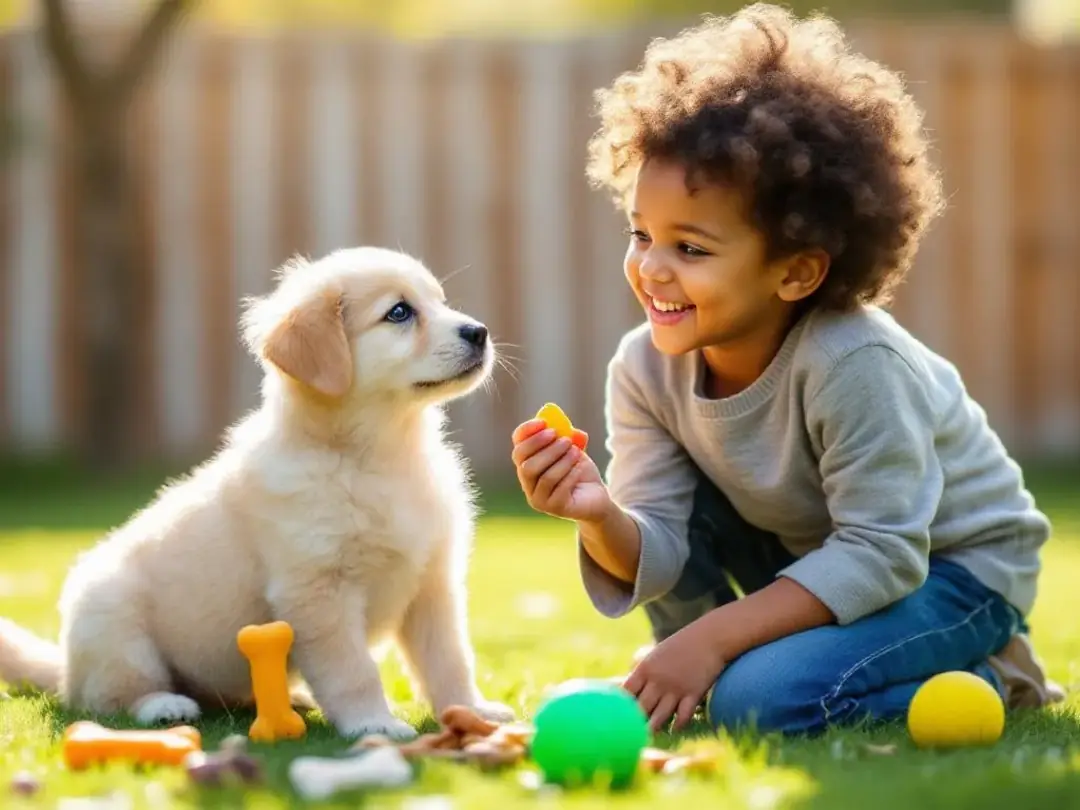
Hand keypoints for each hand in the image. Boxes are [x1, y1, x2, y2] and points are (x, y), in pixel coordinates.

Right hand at [511, 419, 610, 522]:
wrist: (595, 496)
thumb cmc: (579, 470)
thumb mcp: (573, 449)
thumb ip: (566, 435)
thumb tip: (562, 424)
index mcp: (527, 464)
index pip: (518, 447)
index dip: (527, 433)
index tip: (544, 422)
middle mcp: (527, 483)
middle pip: (526, 464)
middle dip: (545, 449)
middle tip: (564, 439)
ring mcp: (538, 499)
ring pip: (545, 477)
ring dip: (562, 461)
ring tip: (576, 452)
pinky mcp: (553, 508)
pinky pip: (560, 488)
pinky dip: (571, 474)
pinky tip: (581, 467)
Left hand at [622, 618, 725, 732]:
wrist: (709, 637)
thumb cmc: (680, 646)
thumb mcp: (656, 654)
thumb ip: (642, 671)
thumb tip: (625, 684)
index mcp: (645, 669)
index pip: (626, 692)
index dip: (620, 705)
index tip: (616, 715)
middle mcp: (658, 680)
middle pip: (640, 707)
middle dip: (634, 721)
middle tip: (628, 733)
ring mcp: (675, 688)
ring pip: (659, 716)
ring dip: (653, 728)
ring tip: (646, 737)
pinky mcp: (693, 694)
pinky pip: (682, 716)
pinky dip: (677, 724)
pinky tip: (673, 729)